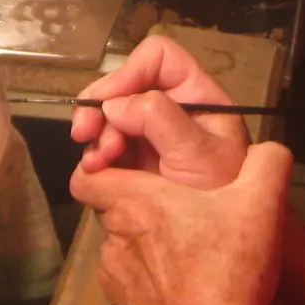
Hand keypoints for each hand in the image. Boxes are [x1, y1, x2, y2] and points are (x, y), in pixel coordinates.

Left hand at [71, 142, 293, 304]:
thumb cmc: (227, 269)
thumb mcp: (261, 204)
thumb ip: (267, 164)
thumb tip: (271, 150)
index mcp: (136, 203)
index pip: (85, 177)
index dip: (98, 171)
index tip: (124, 172)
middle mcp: (115, 241)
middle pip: (111, 215)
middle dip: (140, 212)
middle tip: (182, 215)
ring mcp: (117, 284)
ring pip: (123, 255)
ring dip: (148, 252)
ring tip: (191, 260)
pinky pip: (133, 293)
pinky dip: (153, 290)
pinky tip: (187, 296)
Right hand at [72, 35, 249, 188]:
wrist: (216, 246)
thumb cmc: (221, 193)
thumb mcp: (200, 153)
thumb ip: (160, 120)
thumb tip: (115, 105)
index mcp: (195, 95)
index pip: (158, 58)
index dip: (130, 71)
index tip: (108, 102)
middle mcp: (168, 109)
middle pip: (122, 86)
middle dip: (100, 106)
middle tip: (84, 133)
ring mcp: (146, 136)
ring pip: (106, 117)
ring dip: (96, 136)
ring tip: (100, 162)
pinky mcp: (130, 163)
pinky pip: (101, 148)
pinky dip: (94, 157)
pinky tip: (97, 172)